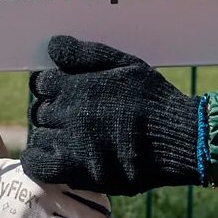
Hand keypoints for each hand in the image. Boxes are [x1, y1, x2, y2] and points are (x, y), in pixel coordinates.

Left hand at [23, 35, 203, 193]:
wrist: (178, 140)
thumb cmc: (154, 99)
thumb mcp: (125, 64)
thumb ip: (86, 55)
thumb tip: (52, 46)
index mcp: (77, 87)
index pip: (43, 82)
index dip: (53, 86)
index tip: (65, 92)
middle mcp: (68, 114)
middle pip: (41, 110)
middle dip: (53, 110)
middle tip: (74, 116)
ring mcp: (71, 144)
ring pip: (40, 135)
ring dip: (49, 134)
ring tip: (70, 136)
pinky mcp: (78, 172)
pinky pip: (39, 165)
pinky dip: (40, 159)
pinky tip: (54, 156)